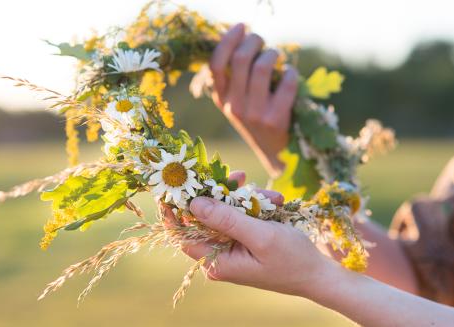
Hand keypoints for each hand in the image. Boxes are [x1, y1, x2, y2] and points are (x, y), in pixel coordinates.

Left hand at [163, 171, 332, 296]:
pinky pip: (241, 215)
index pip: (182, 234)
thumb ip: (227, 220)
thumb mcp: (261, 237)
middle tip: (239, 176)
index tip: (174, 185)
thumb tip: (194, 203)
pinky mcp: (244, 239)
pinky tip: (276, 202)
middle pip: (206, 217)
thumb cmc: (292, 260)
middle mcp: (220, 254)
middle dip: (223, 194)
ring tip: (273, 198)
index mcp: (217, 261)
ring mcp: (232, 246)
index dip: (174, 211)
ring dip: (247, 199)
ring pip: (226, 211)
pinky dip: (256, 205)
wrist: (318, 274)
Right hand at [209, 23, 298, 176]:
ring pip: (261, 67)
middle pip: (239, 60)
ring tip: (276, 56)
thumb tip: (243, 40)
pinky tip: (290, 75)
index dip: (228, 40)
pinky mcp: (275, 120)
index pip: (215, 64)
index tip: (241, 26)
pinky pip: (285, 82)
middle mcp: (233, 107)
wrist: (274, 154)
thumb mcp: (238, 102)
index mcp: (221, 100)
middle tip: (262, 40)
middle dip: (254, 40)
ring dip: (273, 53)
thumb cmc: (258, 119)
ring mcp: (253, 114)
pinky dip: (290, 72)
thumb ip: (236, 78)